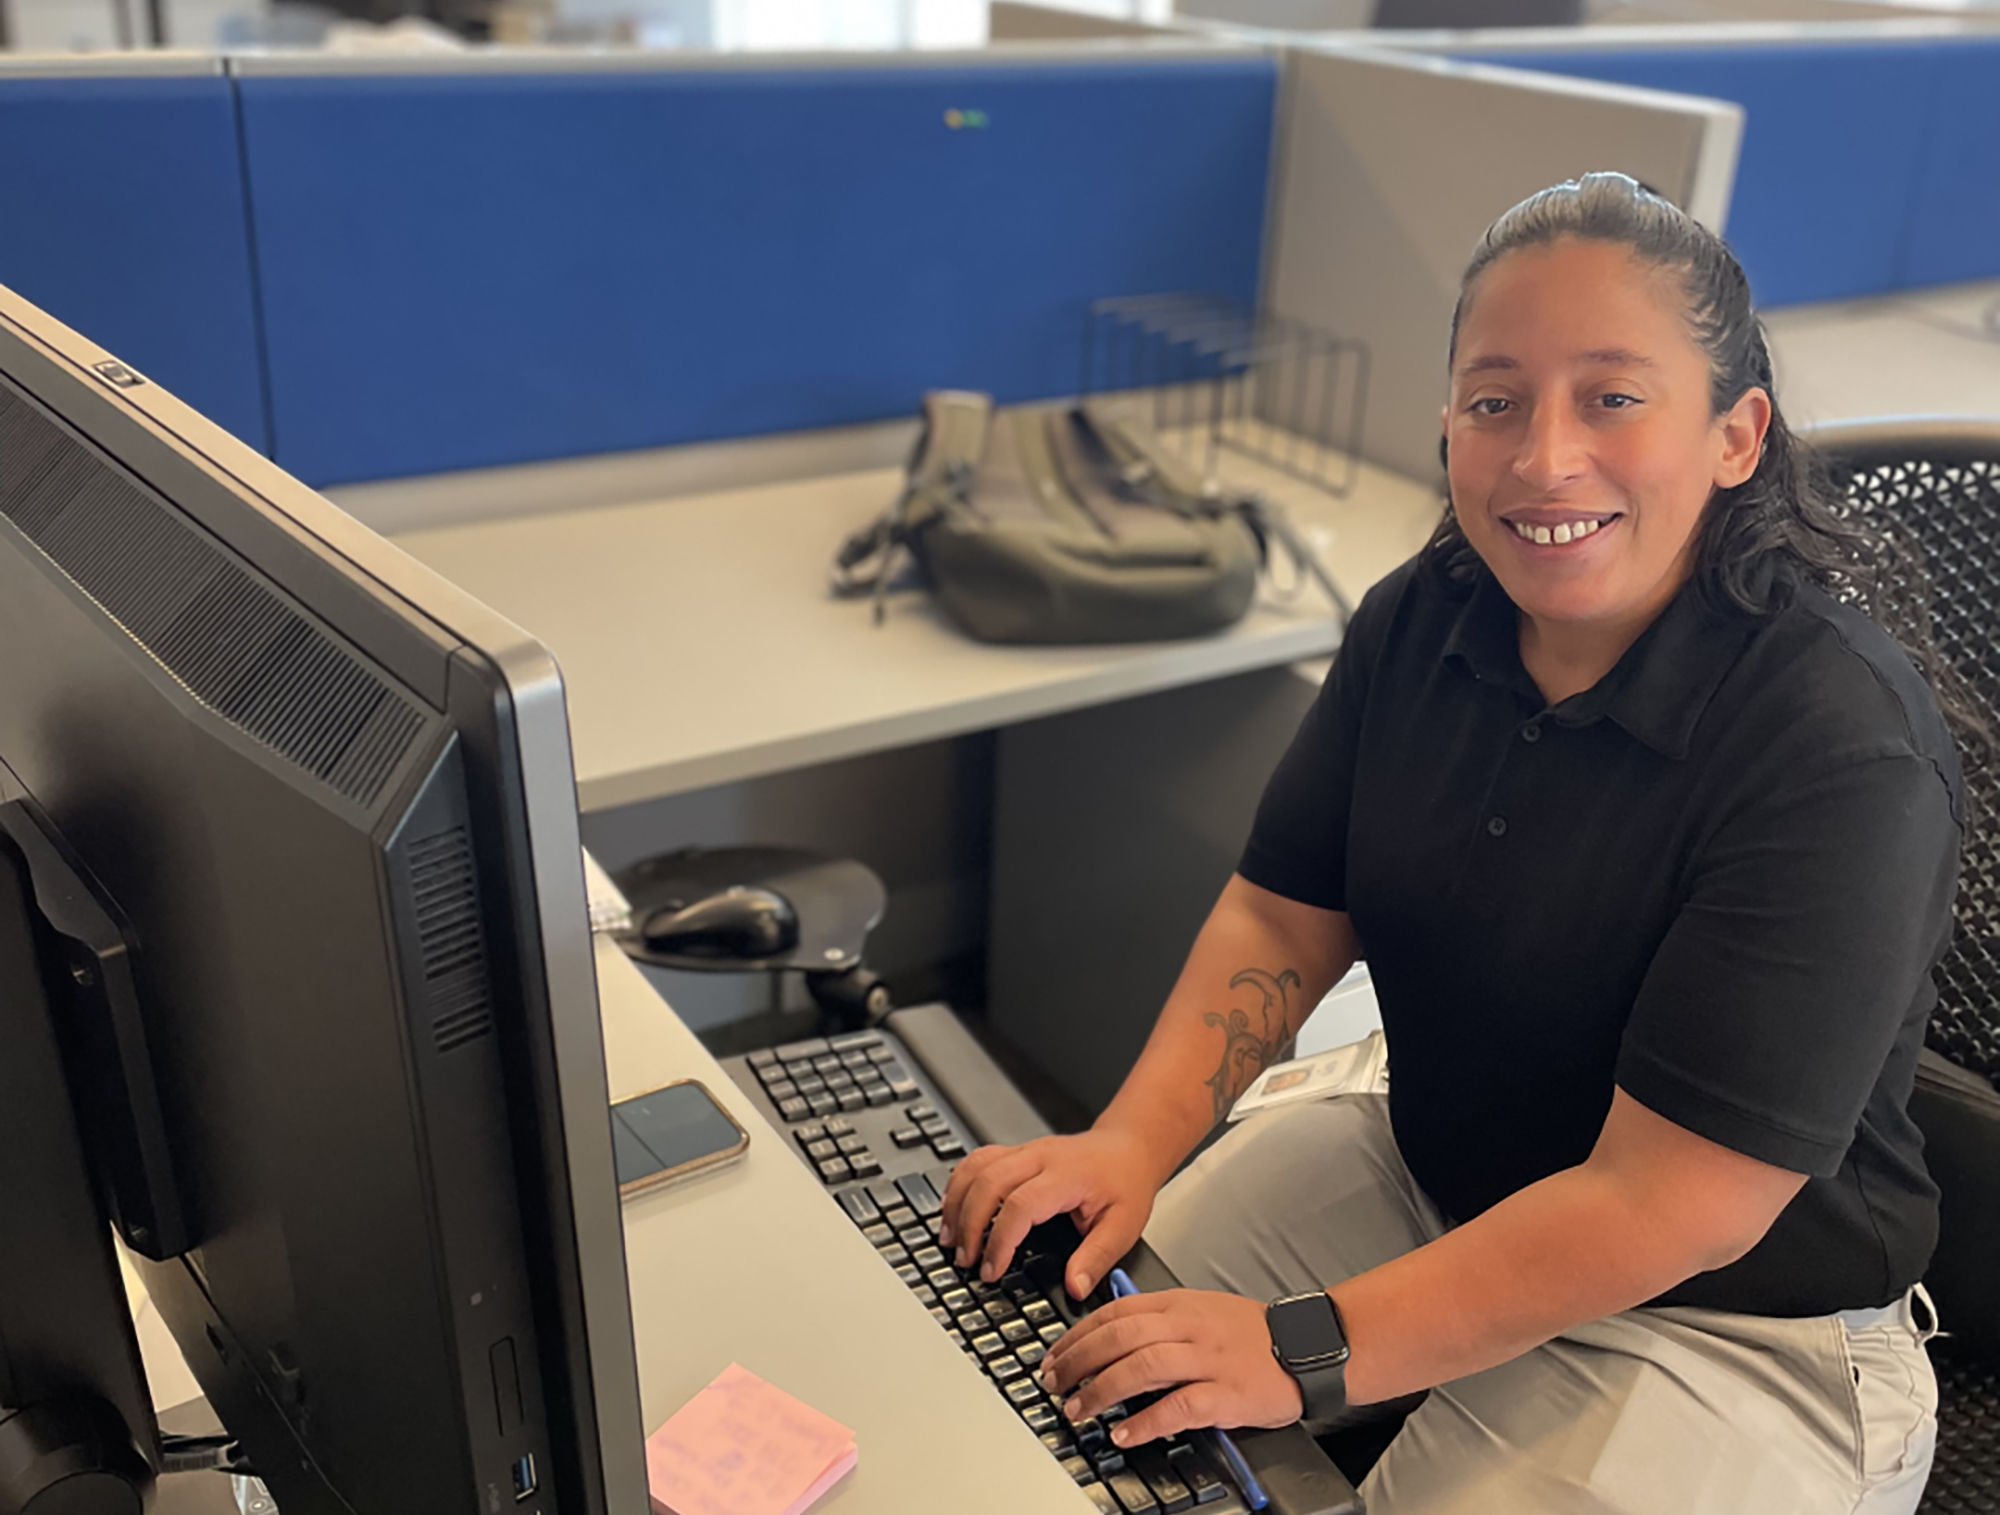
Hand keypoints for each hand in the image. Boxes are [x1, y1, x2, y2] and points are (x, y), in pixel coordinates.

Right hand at [937, 1127, 1164, 1296]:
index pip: (1021, 1205)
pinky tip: (954, 1209)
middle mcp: (1040, 1157)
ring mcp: (1025, 1150)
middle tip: (966, 1260)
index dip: (1000, 1240)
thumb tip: (1074, 1288)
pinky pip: (977, 1160)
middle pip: (989, 1182)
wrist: (1129, 1146)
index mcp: (1067, 1176)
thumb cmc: (1126, 1182)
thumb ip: (1097, 1258)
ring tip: (950, 1238)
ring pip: (976, 1166)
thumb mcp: (1124, 1226)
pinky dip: (959, 1184)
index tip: (991, 1270)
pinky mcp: (1016, 1152)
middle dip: (969, 1224)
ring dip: (957, 1202)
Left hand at [1037, 1288, 1303, 1445]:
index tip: (1056, 1354)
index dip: (1078, 1334)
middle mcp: (1189, 1327)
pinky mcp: (1225, 1393)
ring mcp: (1207, 1359)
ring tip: (1078, 1410)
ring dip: (1102, 1390)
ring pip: (1142, 1367)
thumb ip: (1160, 1317)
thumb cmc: (1252, 1333)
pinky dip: (1145, 1421)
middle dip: (1079, 1361)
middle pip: (1121, 1337)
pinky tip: (1123, 1432)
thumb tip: (1112, 1332)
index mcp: (1179, 1304)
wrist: (1307, 1346)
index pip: (1116, 1312)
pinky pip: (1177, 1406)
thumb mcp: (1202, 1308)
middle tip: (1054, 1383)